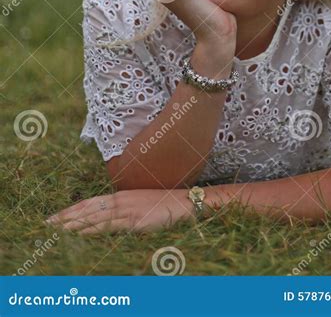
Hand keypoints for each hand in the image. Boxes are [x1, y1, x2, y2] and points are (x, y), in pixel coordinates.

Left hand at [44, 189, 192, 234]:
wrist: (184, 203)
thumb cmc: (163, 205)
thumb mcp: (139, 205)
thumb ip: (123, 210)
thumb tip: (107, 219)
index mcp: (120, 196)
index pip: (89, 203)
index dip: (70, 210)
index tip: (54, 217)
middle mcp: (120, 200)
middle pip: (86, 208)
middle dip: (65, 216)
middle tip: (47, 224)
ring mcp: (127, 210)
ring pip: (94, 217)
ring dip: (74, 223)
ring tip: (57, 230)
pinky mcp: (135, 221)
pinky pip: (109, 225)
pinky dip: (93, 229)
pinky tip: (81, 233)